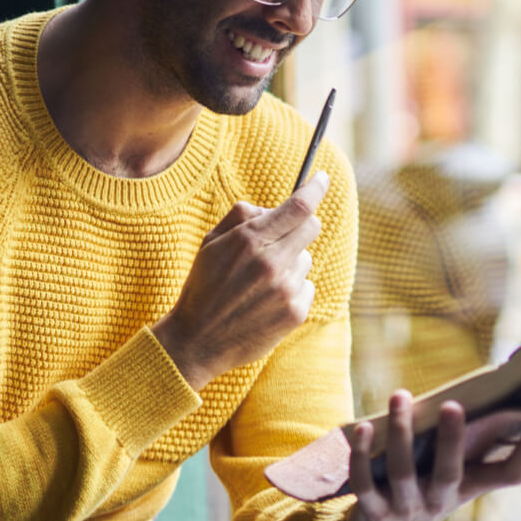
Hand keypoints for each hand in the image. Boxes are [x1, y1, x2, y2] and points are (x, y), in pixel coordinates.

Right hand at [151, 172, 328, 389]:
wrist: (197, 341)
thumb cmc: (204, 286)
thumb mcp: (211, 243)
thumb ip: (241, 216)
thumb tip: (272, 208)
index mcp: (250, 240)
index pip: (299, 206)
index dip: (316, 188)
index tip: (323, 178)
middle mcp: (272, 262)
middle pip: (312, 227)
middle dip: (300, 225)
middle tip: (280, 237)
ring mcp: (286, 289)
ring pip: (306, 258)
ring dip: (290, 262)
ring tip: (260, 281)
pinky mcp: (295, 312)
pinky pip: (307, 286)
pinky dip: (292, 289)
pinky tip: (267, 301)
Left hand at [341, 390, 520, 520]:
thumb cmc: (430, 491)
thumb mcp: (460, 476)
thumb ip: (479, 444)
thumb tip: (510, 397)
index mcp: (468, 488)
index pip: (508, 475)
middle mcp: (439, 501)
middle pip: (449, 472)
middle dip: (451, 439)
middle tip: (452, 405)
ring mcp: (405, 508)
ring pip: (402, 472)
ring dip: (400, 432)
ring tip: (401, 396)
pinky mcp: (373, 511)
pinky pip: (365, 484)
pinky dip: (361, 456)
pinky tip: (363, 429)